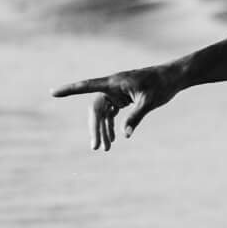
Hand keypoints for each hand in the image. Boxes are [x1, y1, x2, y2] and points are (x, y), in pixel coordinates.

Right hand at [53, 64, 178, 149]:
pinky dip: (111, 126)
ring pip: (103, 113)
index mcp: (114, 82)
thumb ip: (136, 117)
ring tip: (105, 149)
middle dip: (95, 128)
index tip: (53, 92)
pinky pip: (111, 113)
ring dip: (103, 130)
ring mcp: (117, 93)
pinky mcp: (123, 98)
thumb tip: (125, 135)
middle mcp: (112, 86)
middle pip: (96, 109)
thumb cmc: (161, 85)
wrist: (173, 78)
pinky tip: (113, 140)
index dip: (70, 90)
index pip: (87, 86)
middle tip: (96, 147)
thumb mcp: (149, 102)